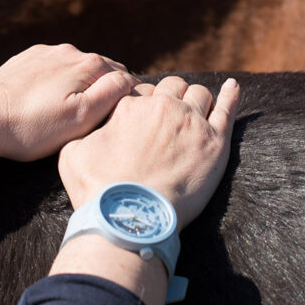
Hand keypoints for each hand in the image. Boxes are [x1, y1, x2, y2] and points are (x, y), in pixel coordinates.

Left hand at [0, 43, 136, 161]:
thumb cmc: (31, 126)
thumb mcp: (81, 118)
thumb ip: (113, 94)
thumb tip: (131, 80)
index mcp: (89, 64)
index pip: (125, 79)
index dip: (127, 100)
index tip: (119, 121)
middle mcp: (69, 51)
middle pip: (101, 72)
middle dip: (105, 91)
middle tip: (98, 121)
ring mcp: (44, 53)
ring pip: (75, 69)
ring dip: (80, 86)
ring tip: (72, 113)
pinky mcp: (24, 60)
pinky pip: (52, 69)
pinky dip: (57, 83)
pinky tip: (47, 102)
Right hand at [58, 75, 239, 231]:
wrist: (132, 217)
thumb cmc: (99, 190)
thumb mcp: (72, 153)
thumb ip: (84, 132)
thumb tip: (92, 128)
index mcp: (131, 105)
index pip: (143, 89)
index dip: (144, 103)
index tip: (145, 117)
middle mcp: (164, 107)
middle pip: (174, 86)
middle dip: (171, 96)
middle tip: (169, 117)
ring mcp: (192, 122)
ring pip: (199, 94)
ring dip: (195, 100)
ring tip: (195, 112)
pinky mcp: (215, 143)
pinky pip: (227, 109)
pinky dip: (230, 96)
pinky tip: (232, 87)